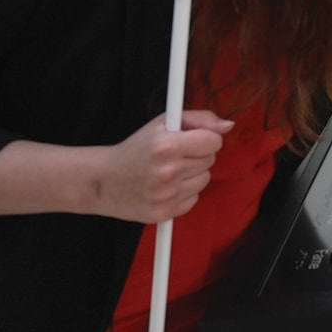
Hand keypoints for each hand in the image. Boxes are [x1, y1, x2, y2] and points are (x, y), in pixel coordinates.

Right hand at [97, 110, 233, 222]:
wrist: (102, 181)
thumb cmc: (136, 149)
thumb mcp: (163, 123)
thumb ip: (199, 119)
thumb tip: (229, 126)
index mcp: (167, 145)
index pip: (214, 141)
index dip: (205, 138)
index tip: (192, 140)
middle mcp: (167, 171)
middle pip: (210, 160)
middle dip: (197, 155)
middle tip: (174, 156)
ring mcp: (165, 195)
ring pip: (204, 180)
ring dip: (191, 175)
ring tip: (168, 171)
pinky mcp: (163, 213)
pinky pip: (194, 199)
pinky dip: (184, 193)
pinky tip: (165, 187)